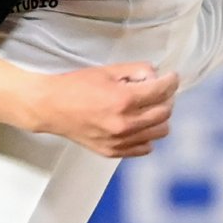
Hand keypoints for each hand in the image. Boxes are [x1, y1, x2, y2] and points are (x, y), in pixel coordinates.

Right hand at [24, 62, 178, 157]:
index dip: (171, 81)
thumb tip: (155, 75)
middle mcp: (125, 124)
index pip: (162, 91)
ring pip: (159, 132)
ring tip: (148, 107)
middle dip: (166, 98)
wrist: (50, 107)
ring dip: (159, 117)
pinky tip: (138, 124)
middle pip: (165, 113)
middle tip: (159, 90)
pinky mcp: (113, 151)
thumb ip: (135, 71)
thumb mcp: (107, 70)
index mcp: (124, 100)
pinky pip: (145, 147)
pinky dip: (147, 135)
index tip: (172, 77)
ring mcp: (120, 141)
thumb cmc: (74, 86)